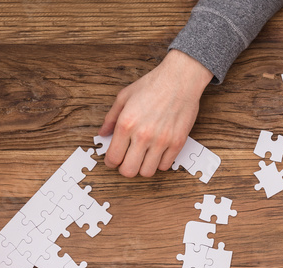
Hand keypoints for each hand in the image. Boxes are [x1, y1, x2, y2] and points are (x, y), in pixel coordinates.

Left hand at [99, 49, 212, 177]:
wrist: (180, 79)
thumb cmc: (152, 85)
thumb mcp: (124, 97)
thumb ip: (110, 118)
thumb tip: (102, 133)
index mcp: (126, 124)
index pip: (113, 158)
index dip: (111, 162)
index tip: (113, 160)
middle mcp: (143, 135)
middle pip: (128, 171)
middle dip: (125, 168)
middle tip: (127, 160)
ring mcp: (161, 141)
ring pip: (147, 172)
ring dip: (142, 167)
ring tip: (143, 157)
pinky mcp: (177, 143)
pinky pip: (165, 166)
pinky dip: (160, 162)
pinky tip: (158, 152)